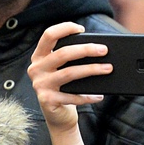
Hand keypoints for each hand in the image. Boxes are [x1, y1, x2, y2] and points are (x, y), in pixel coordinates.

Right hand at [29, 22, 105, 144]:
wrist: (58, 116)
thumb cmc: (64, 88)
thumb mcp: (63, 69)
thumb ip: (71, 57)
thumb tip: (97, 48)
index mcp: (39, 56)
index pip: (48, 35)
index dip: (65, 28)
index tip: (82, 29)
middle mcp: (36, 69)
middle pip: (63, 53)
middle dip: (86, 50)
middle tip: (104, 50)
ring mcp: (40, 85)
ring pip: (69, 73)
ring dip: (91, 70)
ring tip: (107, 68)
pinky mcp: (47, 100)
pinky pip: (72, 96)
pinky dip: (88, 96)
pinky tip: (99, 95)